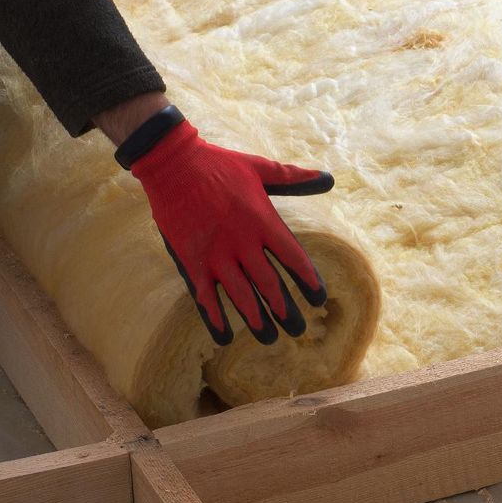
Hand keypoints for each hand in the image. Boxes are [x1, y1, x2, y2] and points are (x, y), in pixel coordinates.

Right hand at [116, 105, 333, 344]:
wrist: (173, 164)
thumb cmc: (220, 164)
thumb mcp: (260, 168)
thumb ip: (294, 177)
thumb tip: (327, 178)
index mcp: (262, 220)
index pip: (293, 257)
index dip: (307, 280)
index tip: (319, 299)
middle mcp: (242, 241)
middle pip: (270, 283)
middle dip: (286, 309)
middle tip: (299, 330)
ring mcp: (215, 253)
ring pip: (241, 295)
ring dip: (256, 319)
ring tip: (270, 338)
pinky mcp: (191, 260)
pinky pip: (205, 295)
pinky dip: (214, 317)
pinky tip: (223, 337)